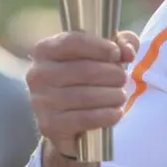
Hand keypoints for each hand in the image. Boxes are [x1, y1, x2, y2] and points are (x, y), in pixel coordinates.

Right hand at [26, 31, 139, 157]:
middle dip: (112, 74)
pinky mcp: (49, 125)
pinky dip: (105, 116)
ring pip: (86, 95)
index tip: (117, 54)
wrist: (67, 118)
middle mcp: (38, 74)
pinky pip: (83, 119)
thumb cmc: (86, 76)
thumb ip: (121, 42)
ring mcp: (41, 101)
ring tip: (121, 96)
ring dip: (112, 96)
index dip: (99, 47)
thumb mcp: (103, 52)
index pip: (73, 42)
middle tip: (123, 79)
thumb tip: (128, 51)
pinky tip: (116, 113)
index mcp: (45, 49)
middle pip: (84, 70)